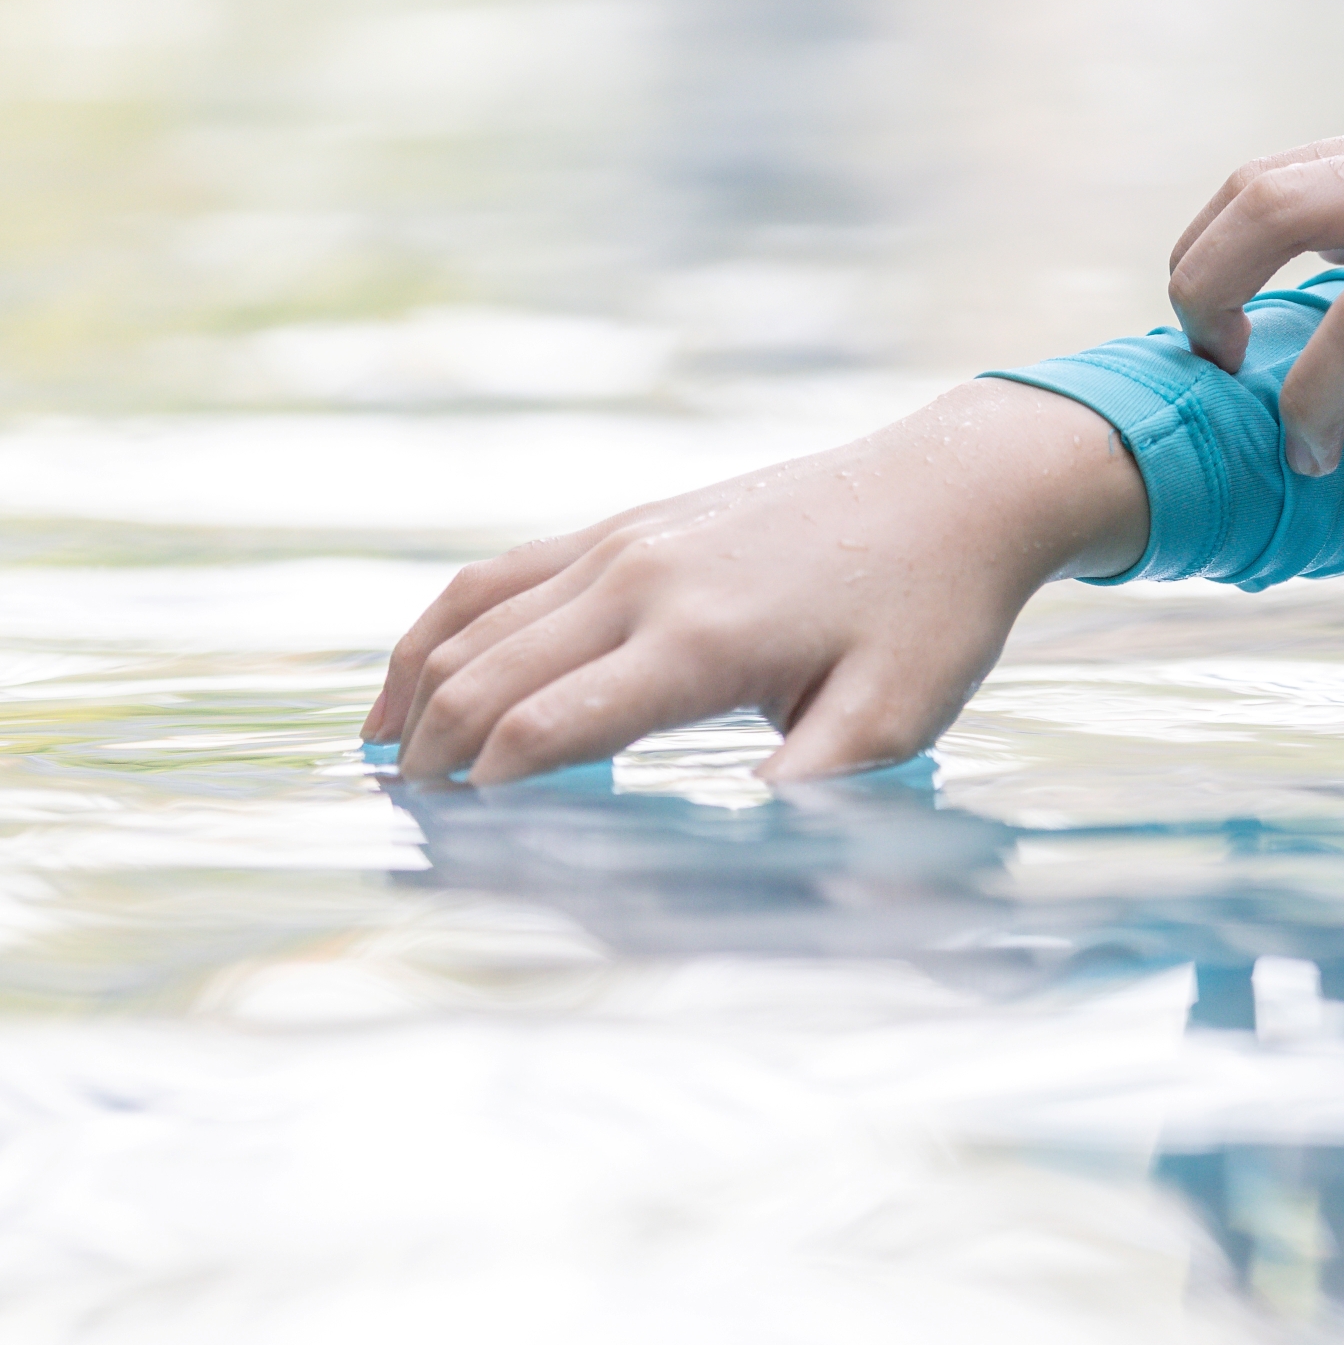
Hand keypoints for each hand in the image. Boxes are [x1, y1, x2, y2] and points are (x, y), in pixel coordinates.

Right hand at [366, 379, 1147, 785]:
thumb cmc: (931, 613)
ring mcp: (624, 541)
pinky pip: (500, 576)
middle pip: (488, 678)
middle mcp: (640, 580)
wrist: (954, 488)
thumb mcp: (895, 721)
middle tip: (413, 839)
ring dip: (417, 696)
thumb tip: (733, 854)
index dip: (488, 797)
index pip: (546, 728)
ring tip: (389, 772)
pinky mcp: (627, 523)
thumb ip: (809, 789)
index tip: (463, 856)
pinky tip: (416, 683)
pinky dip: (441, 631)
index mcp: (698, 638)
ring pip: (474, 619)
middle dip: (436, 762)